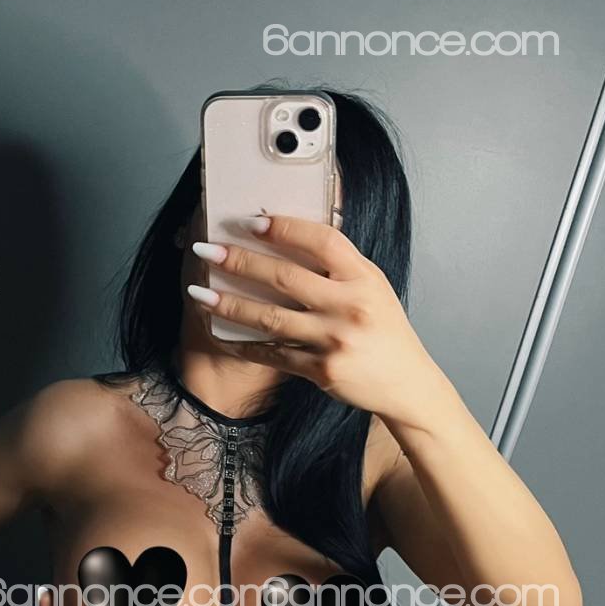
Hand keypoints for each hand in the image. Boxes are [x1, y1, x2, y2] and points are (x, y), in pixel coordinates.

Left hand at [189, 216, 455, 430]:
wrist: (405, 383)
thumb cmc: (385, 330)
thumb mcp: (373, 287)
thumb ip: (340, 266)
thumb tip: (294, 235)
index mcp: (364, 277)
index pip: (322, 241)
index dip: (286, 228)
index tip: (252, 221)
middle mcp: (350, 306)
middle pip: (286, 278)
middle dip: (240, 262)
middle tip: (206, 251)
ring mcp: (336, 340)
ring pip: (271, 319)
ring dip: (230, 306)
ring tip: (199, 294)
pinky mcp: (323, 372)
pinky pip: (275, 355)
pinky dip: (245, 346)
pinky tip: (221, 336)